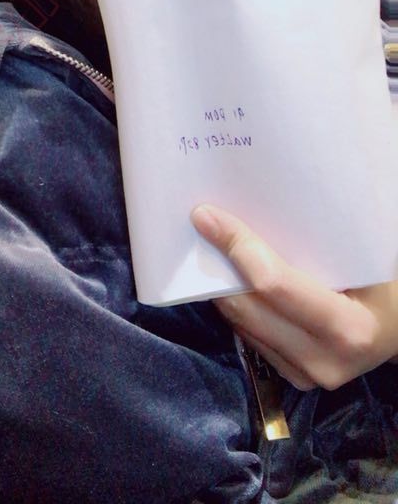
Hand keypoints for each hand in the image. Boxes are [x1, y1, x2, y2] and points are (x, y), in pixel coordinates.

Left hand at [191, 204, 397, 390]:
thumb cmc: (386, 285)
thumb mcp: (365, 259)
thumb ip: (321, 240)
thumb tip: (263, 200)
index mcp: (348, 329)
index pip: (273, 283)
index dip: (237, 245)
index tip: (207, 215)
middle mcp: (323, 362)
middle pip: (245, 307)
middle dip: (217, 263)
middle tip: (200, 224)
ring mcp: (305, 376)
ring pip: (239, 323)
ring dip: (219, 284)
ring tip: (209, 245)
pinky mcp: (292, 379)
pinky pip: (247, 336)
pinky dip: (234, 304)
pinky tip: (230, 276)